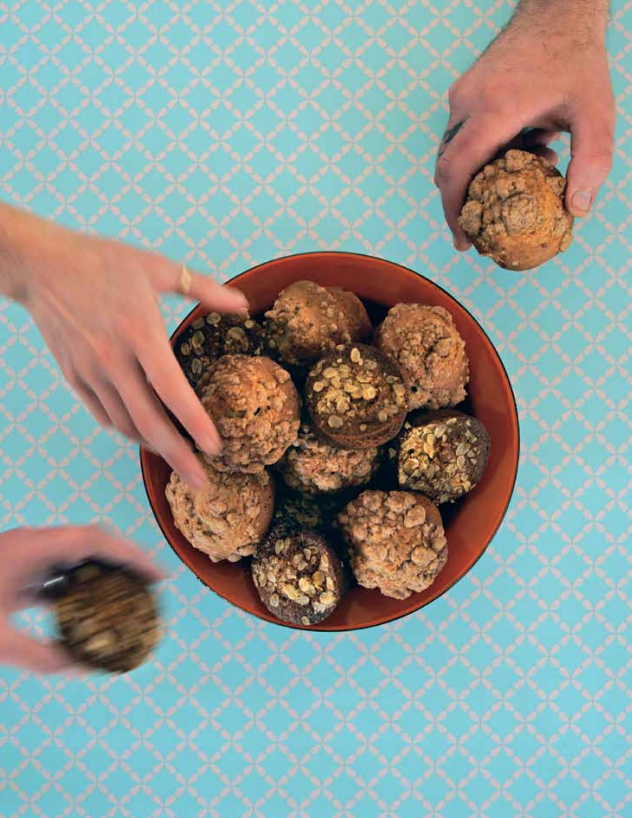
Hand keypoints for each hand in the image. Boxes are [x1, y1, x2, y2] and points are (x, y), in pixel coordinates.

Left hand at [0, 526, 163, 673]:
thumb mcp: (0, 642)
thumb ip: (42, 657)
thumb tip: (84, 667)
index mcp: (30, 548)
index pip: (92, 540)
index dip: (130, 554)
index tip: (157, 575)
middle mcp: (29, 544)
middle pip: (88, 542)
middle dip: (123, 559)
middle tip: (151, 582)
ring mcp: (20, 553)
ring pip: (72, 553)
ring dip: (102, 568)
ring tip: (128, 589)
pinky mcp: (13, 567)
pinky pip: (55, 568)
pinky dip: (77, 582)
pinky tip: (87, 604)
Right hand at [3, 208, 247, 489]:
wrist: (41, 265)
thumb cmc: (103, 261)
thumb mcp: (157, 267)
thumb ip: (203, 288)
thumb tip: (244, 304)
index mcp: (140, 332)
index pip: (172, 391)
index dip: (195, 423)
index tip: (216, 447)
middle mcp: (113, 359)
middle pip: (149, 422)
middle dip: (178, 457)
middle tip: (202, 482)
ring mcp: (90, 371)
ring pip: (125, 424)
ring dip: (153, 447)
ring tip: (178, 459)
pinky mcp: (74, 376)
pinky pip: (103, 414)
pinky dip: (126, 430)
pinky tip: (144, 434)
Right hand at [434, 3, 614, 249]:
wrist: (557, 11)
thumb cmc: (577, 60)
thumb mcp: (595, 112)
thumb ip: (591, 161)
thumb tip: (578, 209)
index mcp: (494, 110)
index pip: (456, 170)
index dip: (454, 211)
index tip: (463, 238)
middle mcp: (468, 103)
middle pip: (447, 167)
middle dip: (459, 203)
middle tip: (477, 230)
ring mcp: (461, 96)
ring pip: (452, 152)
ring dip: (476, 175)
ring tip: (517, 174)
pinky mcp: (463, 92)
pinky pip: (460, 135)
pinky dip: (479, 154)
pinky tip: (518, 148)